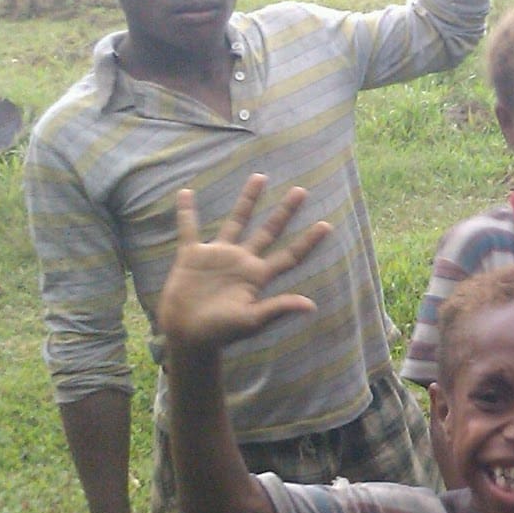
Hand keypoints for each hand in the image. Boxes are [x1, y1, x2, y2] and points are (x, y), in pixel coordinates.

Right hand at [157, 175, 329, 349]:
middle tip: (301, 191)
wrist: (186, 335)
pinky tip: (186, 192)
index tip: (327, 224)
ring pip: (236, 221)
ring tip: (260, 177)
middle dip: (285, 212)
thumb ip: (277, 308)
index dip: (308, 241)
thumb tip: (311, 305)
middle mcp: (242, 261)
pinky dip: (187, 212)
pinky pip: (189, 229)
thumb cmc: (220, 332)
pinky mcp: (192, 256)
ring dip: (247, 200)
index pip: (289, 255)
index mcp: (258, 276)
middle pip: (269, 231)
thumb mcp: (251, 321)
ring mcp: (218, 256)